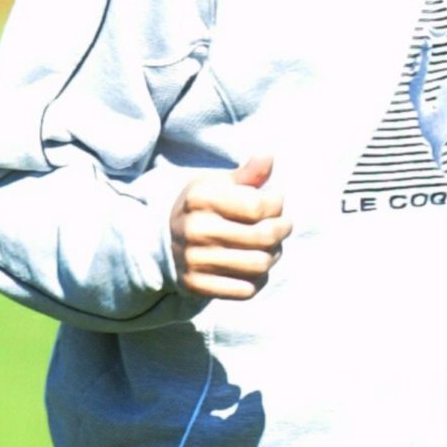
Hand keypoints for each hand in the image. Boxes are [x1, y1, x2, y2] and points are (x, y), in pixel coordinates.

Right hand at [170, 153, 291, 300]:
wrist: (163, 241)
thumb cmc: (201, 208)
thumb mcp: (216, 184)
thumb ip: (246, 174)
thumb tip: (268, 156)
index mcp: (200, 198)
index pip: (258, 205)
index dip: (277, 204)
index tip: (277, 201)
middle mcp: (194, 229)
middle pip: (264, 236)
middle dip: (283, 229)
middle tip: (284, 225)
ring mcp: (194, 260)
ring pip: (260, 264)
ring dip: (274, 255)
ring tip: (272, 246)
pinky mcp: (197, 285)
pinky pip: (246, 290)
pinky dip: (259, 279)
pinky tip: (256, 267)